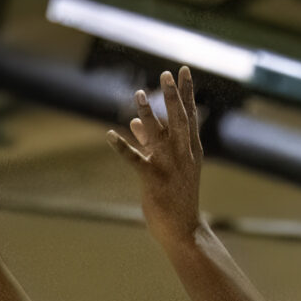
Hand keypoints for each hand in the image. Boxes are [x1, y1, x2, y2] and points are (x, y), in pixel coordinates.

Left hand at [107, 67, 202, 248]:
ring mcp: (169, 166)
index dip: (186, 92)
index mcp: (191, 150)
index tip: (183, 70)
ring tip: (138, 94)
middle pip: (178, 119)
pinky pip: (135, 160)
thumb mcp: (170, 167)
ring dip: (147, 114)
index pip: (190, 115)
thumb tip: (136, 123)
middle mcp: (183, 154)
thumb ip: (153, 143)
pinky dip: (121, 147)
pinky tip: (109, 135)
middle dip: (172, 96)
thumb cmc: (177, 197)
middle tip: (166, 73)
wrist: (183, 230)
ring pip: (157, 134)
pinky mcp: (153, 180)